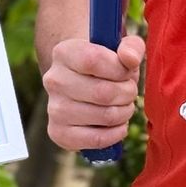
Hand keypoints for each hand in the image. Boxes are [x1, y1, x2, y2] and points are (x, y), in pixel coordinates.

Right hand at [44, 34, 145, 152]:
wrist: (83, 84)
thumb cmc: (107, 65)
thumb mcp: (121, 49)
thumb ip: (131, 47)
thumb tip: (130, 59)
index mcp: (64, 53)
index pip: (94, 60)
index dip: (119, 69)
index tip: (126, 71)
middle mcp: (54, 80)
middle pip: (103, 92)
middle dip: (127, 93)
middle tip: (128, 91)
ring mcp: (54, 109)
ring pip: (104, 116)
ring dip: (124, 112)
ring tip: (122, 105)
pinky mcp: (58, 133)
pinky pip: (96, 139)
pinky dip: (116, 134)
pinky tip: (118, 124)